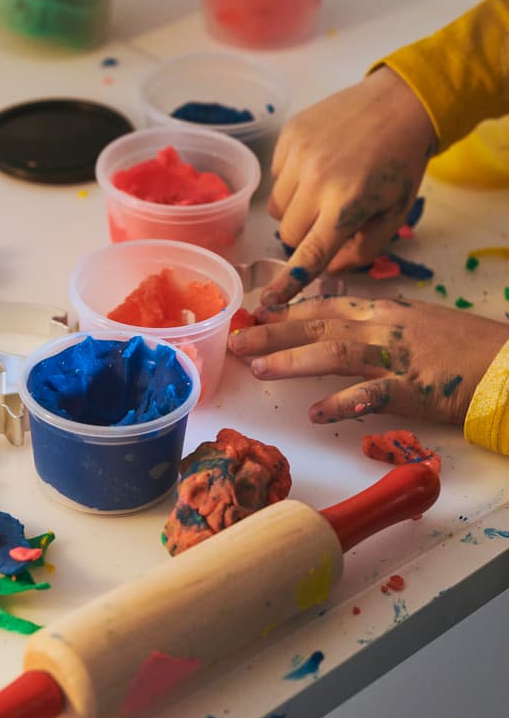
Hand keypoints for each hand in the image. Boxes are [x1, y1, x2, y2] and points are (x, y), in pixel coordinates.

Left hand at [229, 295, 507, 423]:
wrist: (507, 364)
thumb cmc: (465, 346)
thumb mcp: (416, 323)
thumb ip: (377, 323)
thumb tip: (340, 325)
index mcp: (384, 311)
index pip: (325, 304)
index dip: (286, 308)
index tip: (254, 311)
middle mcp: (384, 327)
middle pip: (318, 324)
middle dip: (272, 332)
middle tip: (236, 339)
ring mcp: (397, 357)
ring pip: (334, 351)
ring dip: (293, 360)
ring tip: (259, 369)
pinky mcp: (413, 389)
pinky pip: (370, 395)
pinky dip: (341, 403)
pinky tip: (315, 413)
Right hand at [262, 66, 436, 304]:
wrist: (400, 103)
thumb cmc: (401, 163)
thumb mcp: (394, 214)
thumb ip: (362, 250)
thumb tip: (328, 269)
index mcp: (348, 204)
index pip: (309, 254)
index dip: (288, 282)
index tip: (270, 301)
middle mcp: (317, 180)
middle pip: (287, 233)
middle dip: (304, 235)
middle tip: (328, 219)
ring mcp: (299, 155)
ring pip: (276, 207)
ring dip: (295, 208)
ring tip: (323, 188)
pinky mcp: (290, 135)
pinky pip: (276, 176)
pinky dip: (292, 179)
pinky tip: (318, 164)